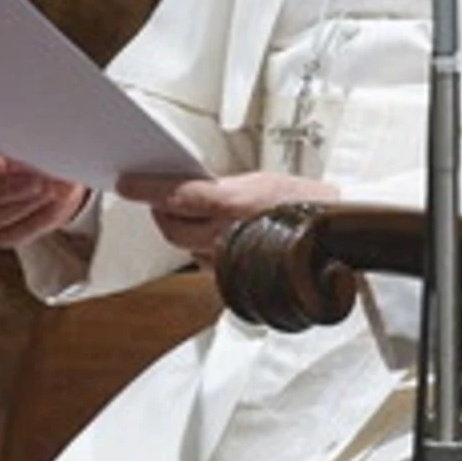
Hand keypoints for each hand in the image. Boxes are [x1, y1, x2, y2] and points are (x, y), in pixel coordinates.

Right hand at [0, 131, 88, 248]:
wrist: (65, 166)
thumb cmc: (45, 138)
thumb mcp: (38, 131)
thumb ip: (25, 137)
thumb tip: (30, 152)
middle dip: (3, 188)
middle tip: (37, 181)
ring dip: (17, 206)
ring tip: (48, 191)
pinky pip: (3, 235)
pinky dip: (31, 222)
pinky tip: (51, 205)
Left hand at [116, 170, 339, 263]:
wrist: (335, 233)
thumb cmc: (302, 203)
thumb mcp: (257, 182)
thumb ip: (217, 189)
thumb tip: (182, 189)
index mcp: (232, 203)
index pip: (175, 196)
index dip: (145, 189)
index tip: (125, 183)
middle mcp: (228, 234)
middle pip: (172, 228)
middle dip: (160, 212)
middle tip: (157, 197)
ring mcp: (231, 260)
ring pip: (186, 247)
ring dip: (179, 229)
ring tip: (183, 212)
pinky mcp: (238, 278)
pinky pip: (204, 263)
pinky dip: (199, 247)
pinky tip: (207, 233)